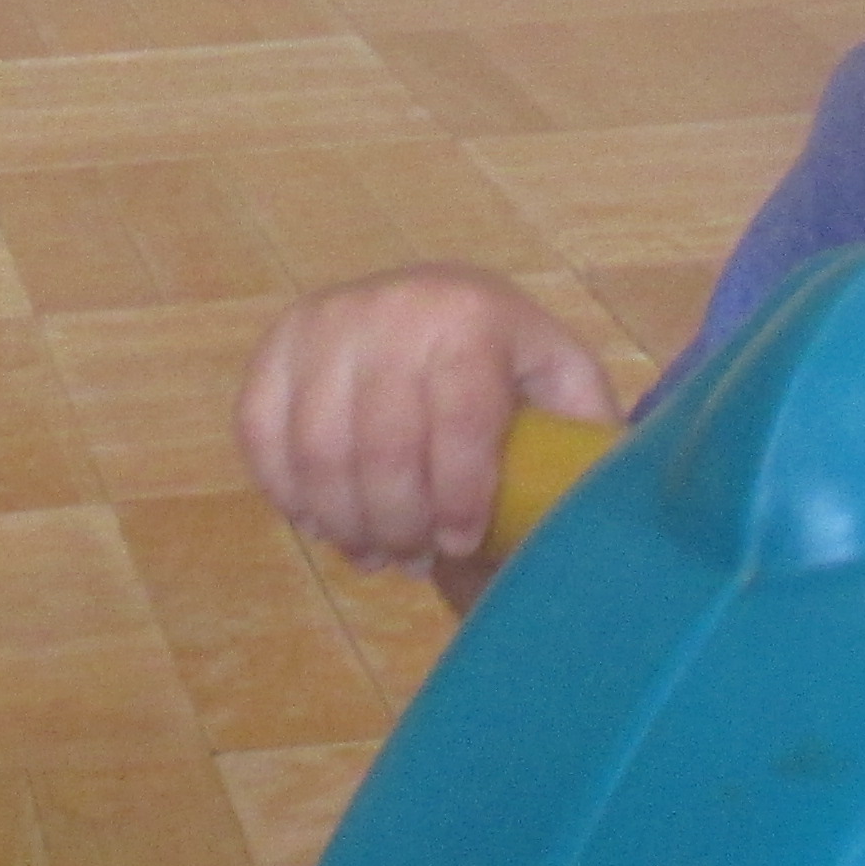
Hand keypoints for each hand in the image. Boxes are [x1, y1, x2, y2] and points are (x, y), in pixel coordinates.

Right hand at [238, 266, 619, 574]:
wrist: (439, 305)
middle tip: (415, 560)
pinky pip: (261, 435)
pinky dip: (288, 493)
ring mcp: (325, 322)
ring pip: (317, 451)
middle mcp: (392, 305)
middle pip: (381, 446)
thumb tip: (603, 521)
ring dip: (345, 522)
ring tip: (375, 551)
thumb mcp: (564, 387)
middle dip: (398, 525)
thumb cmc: (510, 364)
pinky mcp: (276, 345)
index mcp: (473, 314)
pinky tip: (323, 520)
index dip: (459, 495)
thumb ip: (585, 442)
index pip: (459, 417)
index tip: (462, 543)